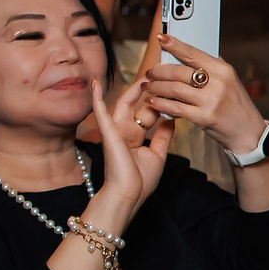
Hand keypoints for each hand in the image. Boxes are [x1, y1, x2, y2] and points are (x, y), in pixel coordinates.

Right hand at [93, 80, 173, 215]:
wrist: (128, 195)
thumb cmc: (141, 180)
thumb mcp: (157, 154)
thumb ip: (163, 137)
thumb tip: (171, 120)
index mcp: (136, 136)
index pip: (150, 113)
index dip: (161, 101)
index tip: (174, 89)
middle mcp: (125, 131)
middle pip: (138, 106)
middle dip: (150, 91)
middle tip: (162, 76)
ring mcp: (115, 131)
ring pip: (123, 104)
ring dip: (133, 90)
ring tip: (145, 75)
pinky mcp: (108, 133)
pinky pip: (100, 112)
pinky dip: (96, 98)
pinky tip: (94, 84)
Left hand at [145, 35, 266, 152]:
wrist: (247, 131)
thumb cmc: (235, 105)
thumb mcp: (229, 82)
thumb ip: (211, 68)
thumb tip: (188, 55)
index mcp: (224, 71)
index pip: (194, 53)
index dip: (175, 45)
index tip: (162, 38)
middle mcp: (218, 84)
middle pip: (179, 72)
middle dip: (159, 71)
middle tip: (150, 73)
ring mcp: (211, 101)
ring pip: (174, 89)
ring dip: (156, 87)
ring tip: (149, 86)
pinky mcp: (204, 117)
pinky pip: (175, 108)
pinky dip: (160, 104)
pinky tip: (154, 101)